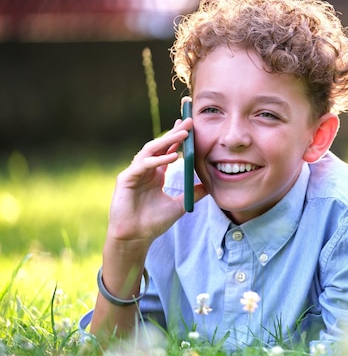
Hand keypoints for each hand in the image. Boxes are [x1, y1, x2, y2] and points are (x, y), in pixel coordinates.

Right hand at [107, 118, 206, 248]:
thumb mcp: (179, 206)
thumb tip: (209, 186)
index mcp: (155, 173)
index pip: (167, 150)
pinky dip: (159, 160)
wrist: (136, 238)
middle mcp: (145, 170)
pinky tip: (173, 157)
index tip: (190, 126)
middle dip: (174, 133)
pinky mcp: (126, 179)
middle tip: (189, 121)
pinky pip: (144, 165)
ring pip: (151, 150)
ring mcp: (134, 173)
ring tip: (183, 134)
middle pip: (160, 145)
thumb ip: (192, 194)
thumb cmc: (153, 222)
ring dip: (167, 141)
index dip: (178, 138)